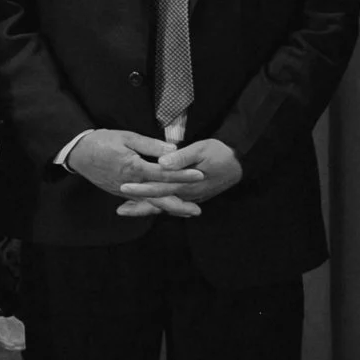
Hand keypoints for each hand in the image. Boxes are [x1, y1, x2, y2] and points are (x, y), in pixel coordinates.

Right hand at [69, 128, 206, 217]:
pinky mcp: (119, 193)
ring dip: (169, 208)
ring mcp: (125, 191)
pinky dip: (153, 207)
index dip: (183, 174)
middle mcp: (132, 184)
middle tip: (198, 210)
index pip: (164, 173)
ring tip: (186, 212)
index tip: (199, 175)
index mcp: (135, 168)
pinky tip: (163, 209)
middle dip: (180, 204)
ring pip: (151, 203)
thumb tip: (172, 150)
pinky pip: (140, 202)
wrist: (77, 153)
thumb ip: (150, 145)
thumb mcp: (126, 137)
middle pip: (160, 196)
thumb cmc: (101, 142)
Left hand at [116, 138, 241, 217]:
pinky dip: (159, 206)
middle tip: (119, 210)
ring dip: (147, 208)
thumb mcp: (201, 149)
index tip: (124, 187)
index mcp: (187, 183)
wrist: (240, 162)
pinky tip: (148, 206)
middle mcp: (188, 194)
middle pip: (160, 203)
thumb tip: (162, 162)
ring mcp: (192, 198)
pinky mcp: (193, 197)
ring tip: (127, 210)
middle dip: (139, 206)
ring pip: (166, 206)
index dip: (141, 188)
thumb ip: (181, 157)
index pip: (160, 188)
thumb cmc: (219, 152)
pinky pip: (173, 205)